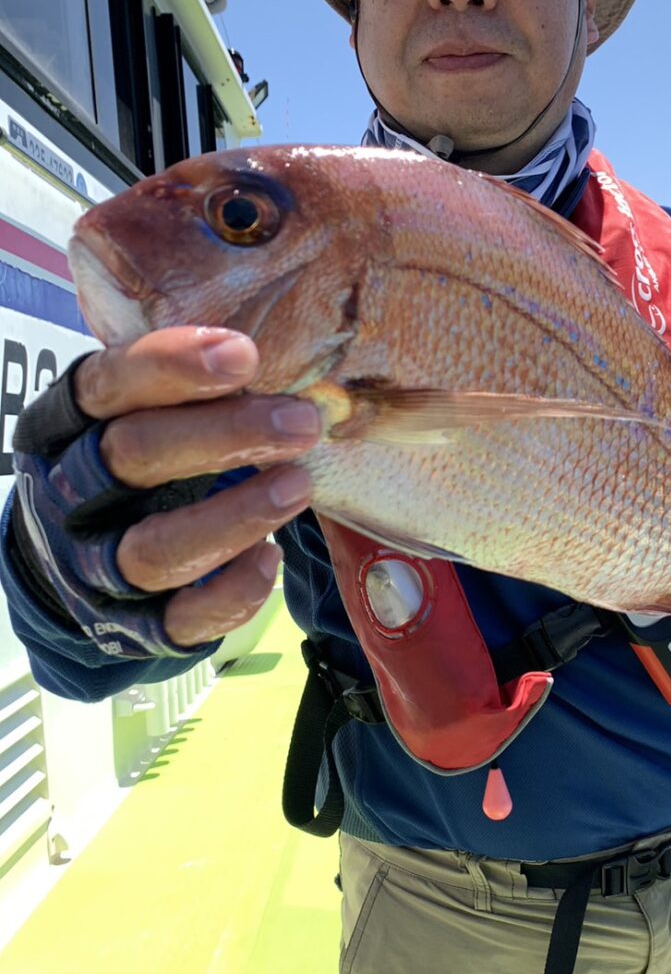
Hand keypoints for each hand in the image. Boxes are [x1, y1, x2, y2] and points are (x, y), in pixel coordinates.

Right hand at [74, 327, 320, 646]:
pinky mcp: (130, 626)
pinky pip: (179, 620)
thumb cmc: (133, 461)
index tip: (245, 354)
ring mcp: (93, 565)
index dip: (171, 366)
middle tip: (301, 421)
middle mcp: (70, 492)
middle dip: (223, 435)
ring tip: (298, 487)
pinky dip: (230, 593)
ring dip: (233, 518)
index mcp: (66, 422)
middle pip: (133, 457)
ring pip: (154, 549)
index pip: (107, 384)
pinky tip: (271, 559)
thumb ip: (187, 384)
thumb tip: (294, 346)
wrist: (74, 561)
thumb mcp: (139, 411)